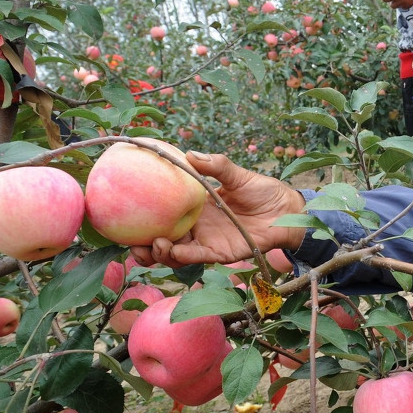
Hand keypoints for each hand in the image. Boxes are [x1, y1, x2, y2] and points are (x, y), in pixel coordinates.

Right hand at [128, 152, 307, 268]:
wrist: (287, 210)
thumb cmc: (263, 190)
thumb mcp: (237, 175)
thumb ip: (216, 165)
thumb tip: (189, 154)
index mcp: (195, 206)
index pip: (163, 213)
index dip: (144, 217)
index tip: (125, 214)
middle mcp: (196, 226)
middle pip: (162, 238)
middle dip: (143, 244)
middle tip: (130, 241)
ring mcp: (206, 241)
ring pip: (175, 253)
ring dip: (160, 253)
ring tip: (152, 246)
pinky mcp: (221, 253)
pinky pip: (198, 257)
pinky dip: (184, 256)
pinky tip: (174, 252)